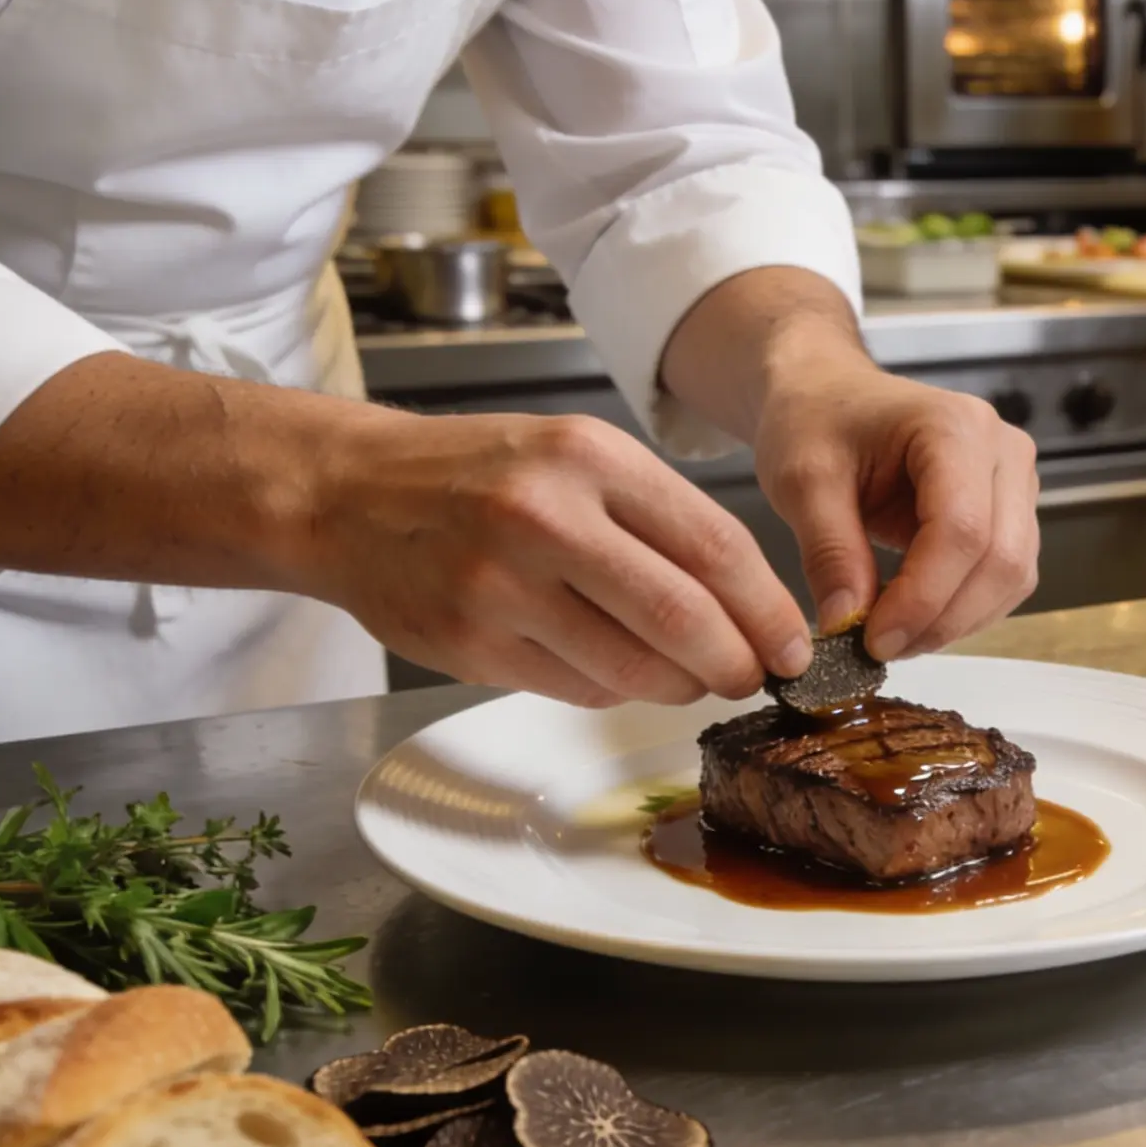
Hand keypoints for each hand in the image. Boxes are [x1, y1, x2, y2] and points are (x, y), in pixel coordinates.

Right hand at [301, 411, 811, 707]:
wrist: (348, 493)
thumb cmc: (479, 474)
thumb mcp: (576, 456)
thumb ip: (659, 519)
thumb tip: (750, 604)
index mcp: (589, 458)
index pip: (715, 547)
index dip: (769, 609)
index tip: (797, 644)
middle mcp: (546, 518)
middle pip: (684, 617)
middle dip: (737, 662)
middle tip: (757, 677)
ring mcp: (502, 586)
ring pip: (633, 667)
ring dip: (681, 685)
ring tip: (693, 676)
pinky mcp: (471, 645)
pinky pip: (576, 688)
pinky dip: (615, 689)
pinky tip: (620, 670)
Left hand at [753, 360, 1038, 661]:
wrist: (828, 394)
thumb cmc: (815, 420)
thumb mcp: (801, 480)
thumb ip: (828, 551)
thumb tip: (847, 624)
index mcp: (954, 426)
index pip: (963, 529)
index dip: (923, 597)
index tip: (872, 639)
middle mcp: (1003, 449)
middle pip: (1002, 558)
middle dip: (942, 618)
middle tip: (880, 648)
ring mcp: (1016, 480)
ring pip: (1013, 576)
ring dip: (956, 621)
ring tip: (892, 635)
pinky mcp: (1012, 511)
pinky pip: (1006, 577)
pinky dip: (964, 609)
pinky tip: (914, 616)